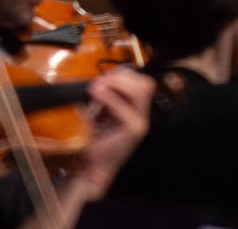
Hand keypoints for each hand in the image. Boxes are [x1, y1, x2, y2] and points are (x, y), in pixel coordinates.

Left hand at [71, 68, 153, 195]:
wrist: (92, 163)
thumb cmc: (94, 138)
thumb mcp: (98, 110)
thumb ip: (104, 95)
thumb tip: (102, 78)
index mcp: (135, 108)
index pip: (141, 81)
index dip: (123, 75)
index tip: (103, 78)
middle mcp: (141, 114)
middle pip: (145, 84)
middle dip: (121, 77)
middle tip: (100, 82)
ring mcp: (140, 123)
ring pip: (140, 91)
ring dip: (117, 85)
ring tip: (98, 89)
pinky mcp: (134, 130)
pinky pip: (127, 108)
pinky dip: (110, 98)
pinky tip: (96, 96)